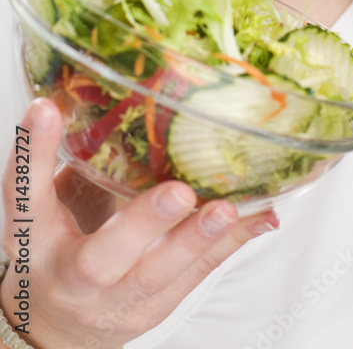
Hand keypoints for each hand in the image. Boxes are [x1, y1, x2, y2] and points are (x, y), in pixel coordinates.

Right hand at [1, 98, 278, 348]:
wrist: (52, 326)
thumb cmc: (54, 249)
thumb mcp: (44, 204)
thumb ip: (62, 158)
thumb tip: (79, 95)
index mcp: (35, 239)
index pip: (24, 195)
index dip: (33, 152)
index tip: (46, 108)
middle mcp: (72, 276)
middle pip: (101, 256)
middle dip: (142, 223)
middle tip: (180, 192)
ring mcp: (116, 300)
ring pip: (157, 275)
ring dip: (197, 239)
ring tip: (228, 208)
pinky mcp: (154, 309)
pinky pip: (195, 277)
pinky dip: (229, 245)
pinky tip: (261, 217)